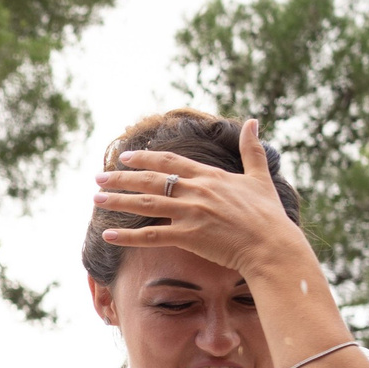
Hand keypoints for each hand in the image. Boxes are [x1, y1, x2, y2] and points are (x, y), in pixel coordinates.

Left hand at [94, 119, 310, 277]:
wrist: (272, 246)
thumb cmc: (268, 215)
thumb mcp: (260, 177)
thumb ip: (252, 150)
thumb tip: (253, 121)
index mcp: (210, 176)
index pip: (170, 162)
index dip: (145, 158)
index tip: (125, 157)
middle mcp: (197, 191)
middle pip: (151, 180)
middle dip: (121, 177)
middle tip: (99, 176)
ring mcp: (191, 213)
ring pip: (146, 203)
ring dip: (118, 200)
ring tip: (96, 198)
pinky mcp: (189, 237)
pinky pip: (151, 236)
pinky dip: (128, 235)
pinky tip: (108, 235)